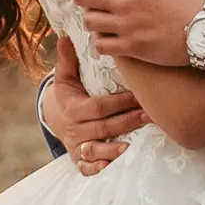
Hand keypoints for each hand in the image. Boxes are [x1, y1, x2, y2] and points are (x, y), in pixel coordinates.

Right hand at [43, 33, 147, 176]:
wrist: (54, 117)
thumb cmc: (68, 93)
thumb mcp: (65, 77)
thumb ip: (67, 59)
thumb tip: (64, 36)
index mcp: (73, 108)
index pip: (99, 106)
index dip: (119, 102)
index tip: (139, 95)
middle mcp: (75, 128)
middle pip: (103, 127)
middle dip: (127, 122)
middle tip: (150, 116)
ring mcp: (76, 145)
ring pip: (95, 148)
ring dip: (113, 148)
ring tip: (132, 145)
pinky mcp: (78, 158)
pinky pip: (85, 167)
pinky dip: (96, 168)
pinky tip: (110, 165)